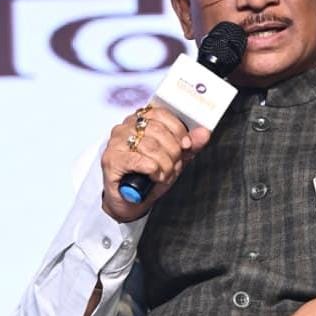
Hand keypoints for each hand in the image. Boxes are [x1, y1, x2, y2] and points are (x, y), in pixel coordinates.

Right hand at [100, 106, 210, 222]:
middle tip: (174, 166)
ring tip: (164, 174)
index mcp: (139, 121)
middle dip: (173, 152)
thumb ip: (189, 145)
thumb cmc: (149, 177)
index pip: (161, 113)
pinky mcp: (111, 160)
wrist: (129, 201)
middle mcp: (125, 128)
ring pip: (151, 146)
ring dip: (165, 164)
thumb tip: (204, 132)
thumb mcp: (174, 159)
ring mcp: (115, 143)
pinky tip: (154, 176)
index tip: (186, 144)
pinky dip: (153, 170)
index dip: (178, 129)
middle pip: (158, 131)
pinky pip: (139, 160)